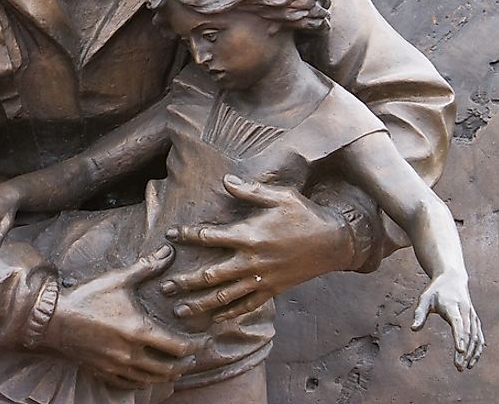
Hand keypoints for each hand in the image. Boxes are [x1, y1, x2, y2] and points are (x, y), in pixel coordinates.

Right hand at [43, 245, 205, 388]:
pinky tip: (148, 375)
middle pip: (168, 369)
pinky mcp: (104, 372)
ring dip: (167, 375)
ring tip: (176, 367)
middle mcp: (131, 353)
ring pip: (151, 379)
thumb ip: (147, 267)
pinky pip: (130, 384)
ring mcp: (117, 366)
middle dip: (185, 364)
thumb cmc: (87, 296)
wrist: (53, 319)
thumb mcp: (119, 279)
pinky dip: (144, 382)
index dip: (195, 346)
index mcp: (139, 331)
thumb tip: (168, 252)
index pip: (178, 347)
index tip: (203, 340)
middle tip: (193, 356)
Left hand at [162, 175, 353, 321]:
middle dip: (185, 281)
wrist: (334, 242)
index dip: (188, 236)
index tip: (170, 235)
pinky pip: (247, 306)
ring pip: (225, 296)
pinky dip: (229, 314)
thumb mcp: (279, 196)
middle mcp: (252, 260)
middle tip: (164, 287)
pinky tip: (213, 319)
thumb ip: (249, 191)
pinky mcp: (272, 290)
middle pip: (211, 275)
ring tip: (179, 309)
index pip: (210, 237)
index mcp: (250, 235)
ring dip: (200, 303)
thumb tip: (225, 180)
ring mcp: (262, 279)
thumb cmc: (304, 215)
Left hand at [412, 273, 483, 370]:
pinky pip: (479, 337)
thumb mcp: (424, 299)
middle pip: (467, 333)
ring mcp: (472, 316)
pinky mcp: (475, 320)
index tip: (459, 351)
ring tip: (464, 367)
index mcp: (452, 306)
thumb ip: (419, 314)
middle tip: (458, 367)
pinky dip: (477, 350)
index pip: (458, 323)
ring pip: (476, 337)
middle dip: (465, 351)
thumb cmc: (435, 290)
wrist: (452, 278)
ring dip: (472, 353)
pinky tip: (472, 361)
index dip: (459, 337)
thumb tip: (413, 329)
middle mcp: (466, 311)